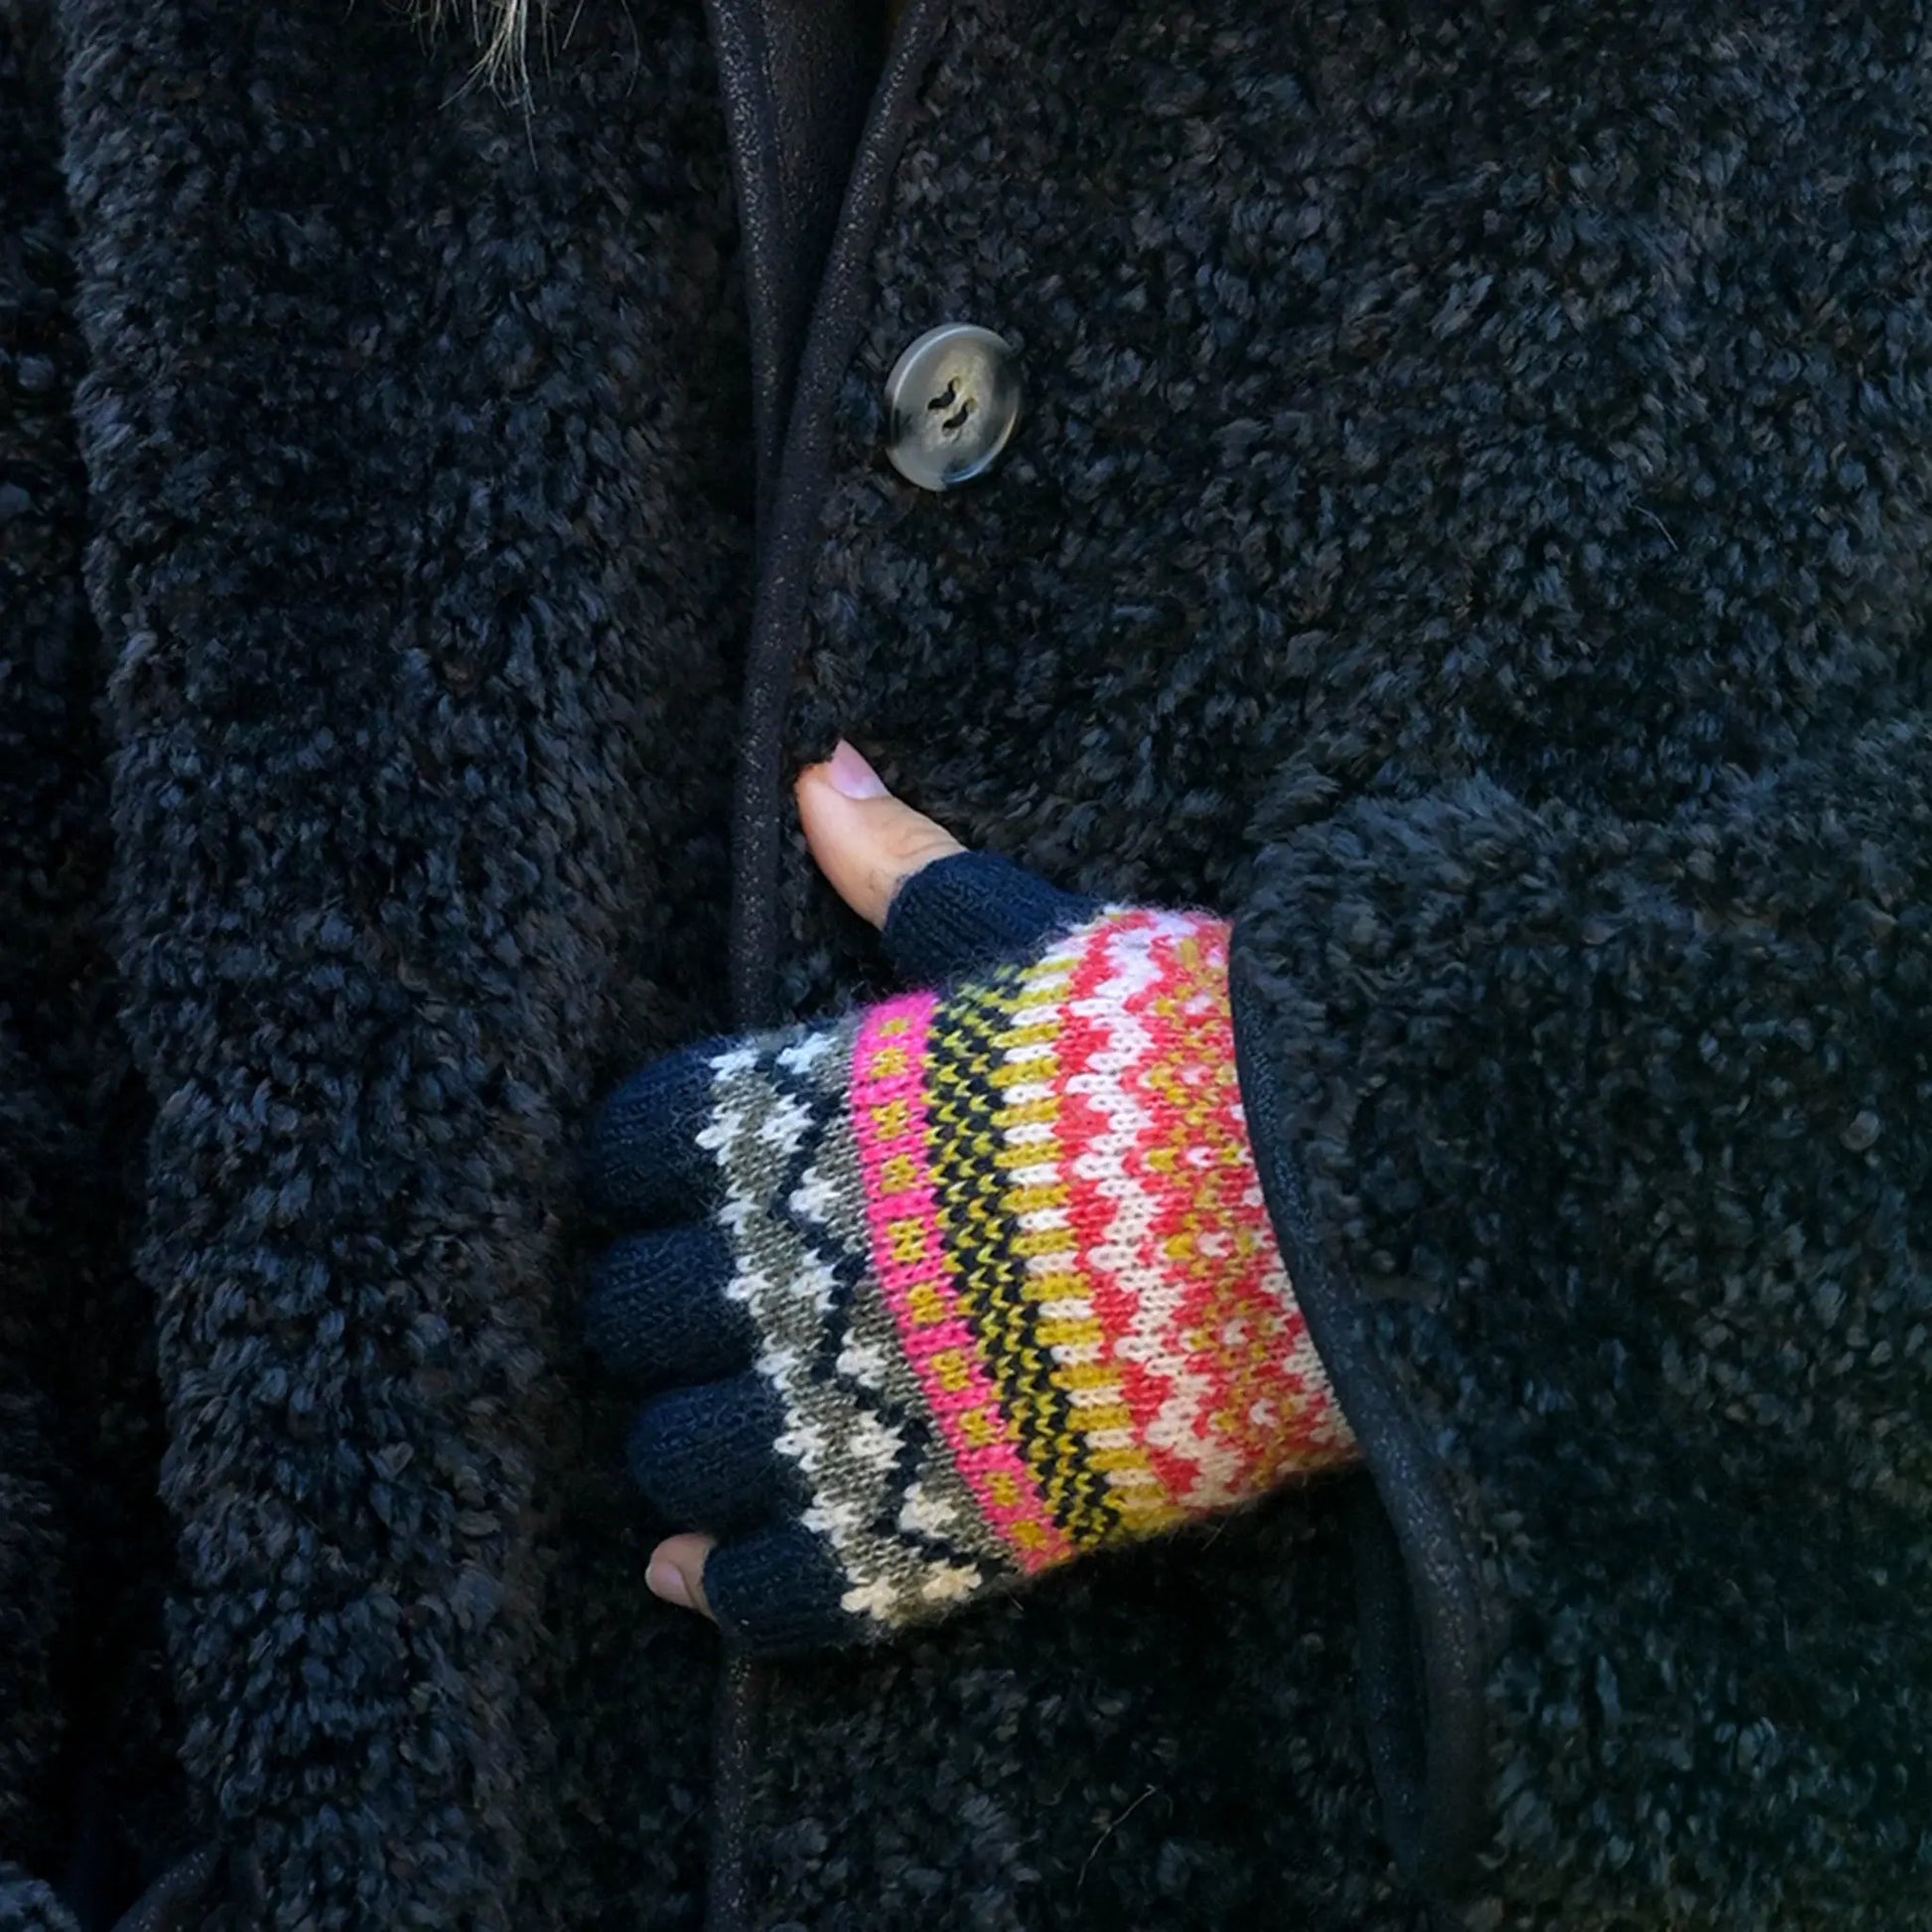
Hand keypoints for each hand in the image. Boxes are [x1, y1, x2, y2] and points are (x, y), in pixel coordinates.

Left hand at [583, 743, 1354, 1651]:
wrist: (1328, 1206)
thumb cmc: (1179, 1056)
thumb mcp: (1034, 936)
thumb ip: (905, 870)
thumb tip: (818, 766)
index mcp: (800, 1113)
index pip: (628, 1147)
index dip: (645, 1172)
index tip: (684, 1185)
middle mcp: (792, 1264)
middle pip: (624, 1317)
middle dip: (653, 1316)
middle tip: (709, 1313)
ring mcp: (859, 1408)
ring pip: (676, 1463)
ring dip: (682, 1451)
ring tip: (722, 1430)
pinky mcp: (934, 1527)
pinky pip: (776, 1598)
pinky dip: (725, 1592)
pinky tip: (698, 1572)